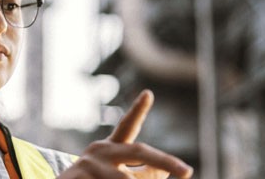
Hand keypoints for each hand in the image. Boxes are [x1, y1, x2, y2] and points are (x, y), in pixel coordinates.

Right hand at [59, 90, 192, 178]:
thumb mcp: (115, 176)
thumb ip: (141, 172)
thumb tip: (163, 171)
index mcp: (109, 150)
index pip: (126, 128)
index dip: (138, 111)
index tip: (148, 93)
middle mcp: (99, 152)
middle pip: (139, 152)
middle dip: (166, 162)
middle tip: (186, 171)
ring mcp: (88, 164)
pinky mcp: (78, 176)